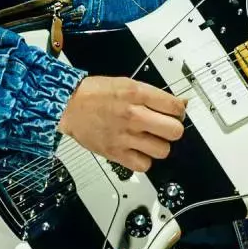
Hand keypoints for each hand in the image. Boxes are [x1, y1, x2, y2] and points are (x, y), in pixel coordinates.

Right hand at [57, 76, 185, 171]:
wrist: (67, 106)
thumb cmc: (94, 94)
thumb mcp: (127, 83)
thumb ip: (154, 95)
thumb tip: (180, 103)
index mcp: (137, 94)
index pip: (175, 107)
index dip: (179, 111)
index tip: (175, 113)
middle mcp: (133, 115)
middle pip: (174, 131)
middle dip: (173, 129)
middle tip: (165, 127)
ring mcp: (125, 136)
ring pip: (163, 150)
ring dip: (160, 146)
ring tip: (150, 140)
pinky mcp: (116, 153)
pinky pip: (144, 165)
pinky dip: (144, 160)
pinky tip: (139, 151)